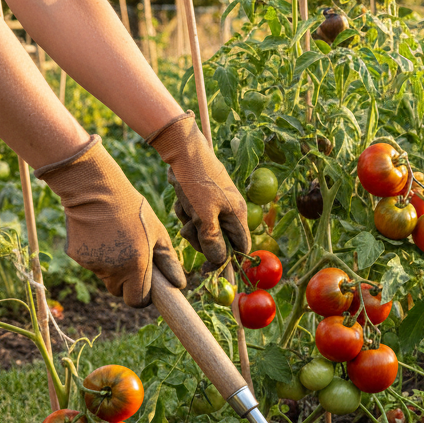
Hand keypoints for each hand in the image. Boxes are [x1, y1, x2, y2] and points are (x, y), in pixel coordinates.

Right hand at [34, 136, 185, 307]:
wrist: (94, 190)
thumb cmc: (133, 210)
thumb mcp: (158, 232)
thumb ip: (169, 261)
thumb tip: (179, 284)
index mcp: (136, 266)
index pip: (137, 301)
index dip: (143, 297)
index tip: (147, 288)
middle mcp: (113, 270)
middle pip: (119, 292)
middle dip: (127, 283)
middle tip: (133, 259)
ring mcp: (92, 264)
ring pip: (105, 277)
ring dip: (113, 266)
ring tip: (117, 238)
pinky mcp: (76, 256)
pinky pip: (92, 264)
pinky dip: (97, 255)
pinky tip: (101, 234)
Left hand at [146, 112, 250, 266]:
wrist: (181, 149)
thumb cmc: (195, 181)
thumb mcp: (203, 215)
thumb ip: (212, 240)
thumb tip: (218, 260)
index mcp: (237, 214)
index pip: (242, 247)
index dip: (230, 262)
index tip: (212, 273)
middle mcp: (230, 210)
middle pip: (220, 240)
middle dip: (203, 240)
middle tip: (189, 231)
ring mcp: (216, 204)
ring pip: (205, 229)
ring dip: (191, 226)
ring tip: (184, 211)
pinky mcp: (203, 199)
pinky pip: (195, 217)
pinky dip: (186, 214)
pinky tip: (181, 202)